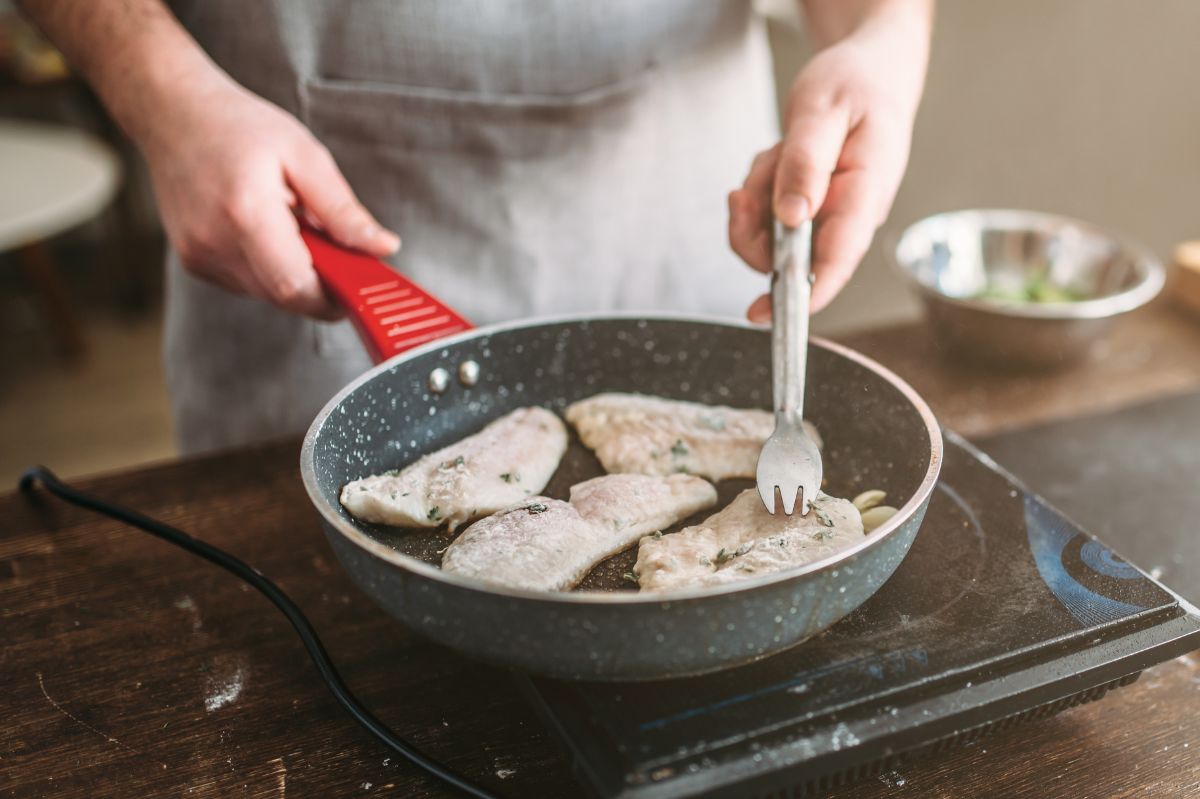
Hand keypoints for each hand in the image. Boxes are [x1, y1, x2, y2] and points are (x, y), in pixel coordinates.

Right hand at [137, 75, 398, 319]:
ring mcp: (199, 257)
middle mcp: (215, 243)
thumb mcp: (304, 155)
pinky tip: (267, 231)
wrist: (171, 112)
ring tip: (294, 226)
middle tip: (336, 248)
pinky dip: (269, 267)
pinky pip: (247, 283)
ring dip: (293, 273)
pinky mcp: (194, 262)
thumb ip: (343, 210)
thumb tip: (382, 247)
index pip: (296, 287)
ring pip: (267, 293)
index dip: (333, 298)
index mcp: (245, 213)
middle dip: (319, 283)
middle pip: (284, 295)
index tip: (360, 287)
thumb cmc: (236, 125)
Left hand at [729, 30, 920, 319]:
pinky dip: (759, 188)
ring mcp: (827, 215)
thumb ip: (805, 163)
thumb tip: (790, 218)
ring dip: (757, 198)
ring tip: (776, 155)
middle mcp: (847, 214)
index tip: (769, 312)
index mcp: (865, 193)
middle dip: (754, 230)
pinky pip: (766, 216)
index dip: (805, 293)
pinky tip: (777, 158)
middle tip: (744, 192)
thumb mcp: (824, 112)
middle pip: (789, 257)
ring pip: (770, 237)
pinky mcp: (808, 209)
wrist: (869, 71)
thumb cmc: (856, 85)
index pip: (838, 258)